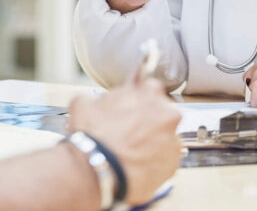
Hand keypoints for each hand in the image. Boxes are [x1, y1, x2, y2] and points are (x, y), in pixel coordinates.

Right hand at [68, 79, 182, 204]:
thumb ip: (98, 97)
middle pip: (161, 113)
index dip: (137, 99)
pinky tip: (135, 164)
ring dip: (151, 142)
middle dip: (147, 120)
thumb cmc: (92, 135)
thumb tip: (95, 102)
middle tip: (128, 131)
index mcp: (149, 92)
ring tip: (130, 151)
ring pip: (164, 138)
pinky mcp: (173, 164)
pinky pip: (164, 160)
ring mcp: (173, 140)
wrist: (97, 169)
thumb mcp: (83, 103)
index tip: (129, 108)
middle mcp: (167, 114)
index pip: (150, 88)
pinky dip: (153, 162)